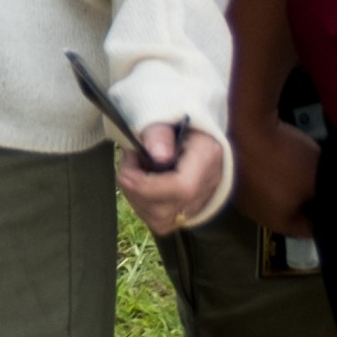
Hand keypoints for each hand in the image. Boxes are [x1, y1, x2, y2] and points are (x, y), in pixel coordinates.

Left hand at [114, 122, 231, 237]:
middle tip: (129, 161)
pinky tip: (140, 185)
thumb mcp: (166, 114)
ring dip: (136, 198)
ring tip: (133, 171)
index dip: (147, 185)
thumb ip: (159, 132)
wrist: (192, 125)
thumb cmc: (175, 117)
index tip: (127, 165)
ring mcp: (200, 200)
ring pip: (162, 221)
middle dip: (136, 190)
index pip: (182, 187)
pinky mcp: (188, 210)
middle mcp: (208, 184)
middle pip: (166, 209)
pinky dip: (143, 206)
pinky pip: (161, 222)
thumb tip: (157, 155)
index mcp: (208, 155)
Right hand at [230, 104, 321, 240]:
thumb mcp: (318, 178)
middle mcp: (255, 214)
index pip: (310, 228)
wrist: (246, 126)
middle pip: (289, 211)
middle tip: (318, 182)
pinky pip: (260, 179)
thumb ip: (328, 195)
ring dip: (285, 184)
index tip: (334, 199)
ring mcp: (241, 194)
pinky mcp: (233, 174)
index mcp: (277, 222)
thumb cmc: (284, 159)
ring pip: (272, 194)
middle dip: (304, 199)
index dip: (325, 215)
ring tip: (298, 166)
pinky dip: (270, 170)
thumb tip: (331, 199)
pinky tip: (278, 155)